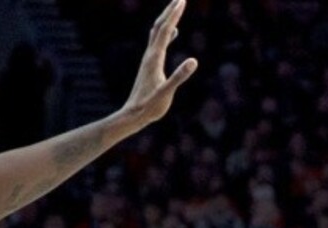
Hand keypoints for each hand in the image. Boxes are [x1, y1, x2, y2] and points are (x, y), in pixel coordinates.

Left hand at [120, 0, 197, 127]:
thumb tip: (194, 61)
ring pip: (157, 33)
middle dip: (170, 12)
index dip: (175, 15)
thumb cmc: (150, 106)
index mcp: (155, 58)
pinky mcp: (150, 65)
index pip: (166, 31)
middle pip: (159, 27)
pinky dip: (167, 33)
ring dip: (167, 19)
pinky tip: (175, 33)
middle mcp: (150, 55)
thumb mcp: (167, 93)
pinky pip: (159, 43)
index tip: (183, 0)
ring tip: (177, 8)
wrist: (133, 115)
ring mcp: (149, 59)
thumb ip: (179, 76)